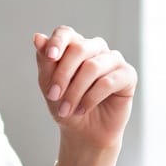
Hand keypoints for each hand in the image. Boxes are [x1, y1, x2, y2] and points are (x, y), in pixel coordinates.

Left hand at [33, 26, 136, 151]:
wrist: (83, 132)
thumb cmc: (65, 105)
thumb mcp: (49, 85)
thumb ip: (45, 61)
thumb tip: (37, 36)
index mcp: (75, 45)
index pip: (66, 33)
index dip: (57, 42)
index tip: (50, 57)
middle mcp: (95, 48)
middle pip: (79, 49)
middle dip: (62, 75)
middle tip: (53, 96)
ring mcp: (113, 60)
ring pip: (92, 67)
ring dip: (75, 91)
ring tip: (66, 110)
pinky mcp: (128, 75)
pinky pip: (108, 82)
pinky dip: (91, 98)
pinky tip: (82, 109)